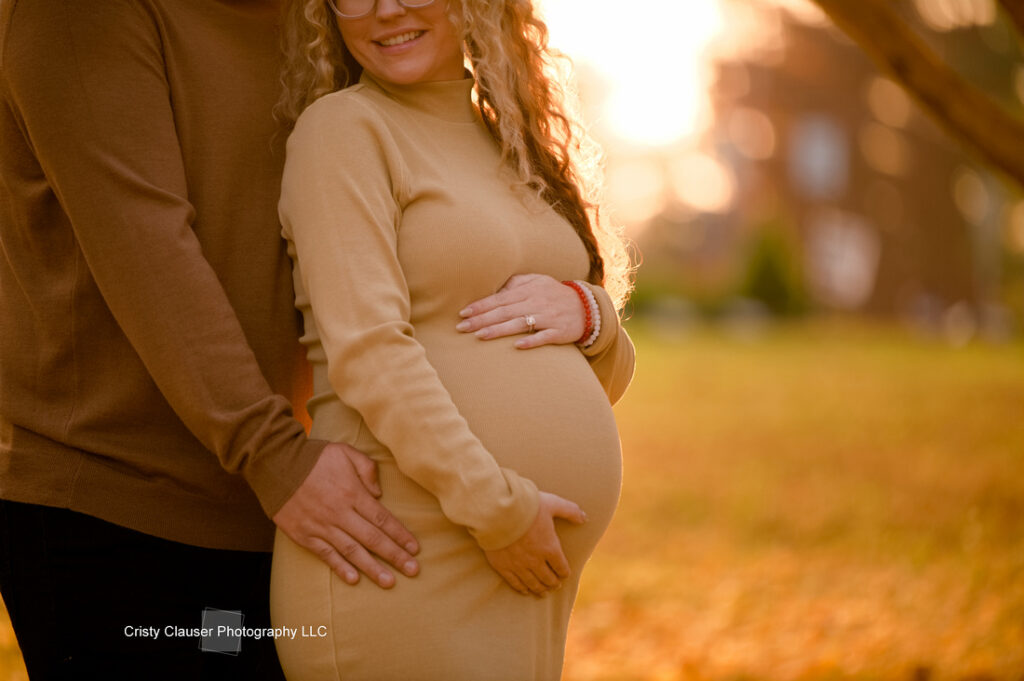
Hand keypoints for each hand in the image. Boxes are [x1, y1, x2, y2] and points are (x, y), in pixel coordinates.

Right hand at [273, 443, 419, 587]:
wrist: (275, 463)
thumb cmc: (314, 457)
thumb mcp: (345, 452)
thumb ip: (367, 469)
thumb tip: (379, 494)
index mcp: (353, 493)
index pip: (383, 519)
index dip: (400, 535)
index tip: (415, 549)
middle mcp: (340, 512)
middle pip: (373, 538)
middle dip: (395, 556)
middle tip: (412, 570)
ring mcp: (321, 526)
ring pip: (352, 551)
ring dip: (372, 568)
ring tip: (389, 582)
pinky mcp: (304, 535)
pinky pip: (326, 554)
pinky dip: (340, 568)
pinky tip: (354, 580)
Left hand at [457, 274, 584, 348]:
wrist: (587, 307)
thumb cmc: (554, 294)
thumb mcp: (537, 281)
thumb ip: (516, 283)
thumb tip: (494, 289)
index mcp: (528, 290)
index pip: (499, 298)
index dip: (480, 306)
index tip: (462, 313)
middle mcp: (536, 302)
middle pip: (504, 311)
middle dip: (482, 319)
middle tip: (462, 327)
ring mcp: (548, 317)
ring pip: (519, 324)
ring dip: (498, 330)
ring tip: (479, 336)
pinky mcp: (559, 332)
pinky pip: (544, 337)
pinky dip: (531, 341)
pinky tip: (517, 346)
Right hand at [483, 491, 585, 595]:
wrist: (497, 511)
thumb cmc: (527, 505)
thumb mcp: (552, 503)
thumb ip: (570, 511)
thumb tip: (585, 518)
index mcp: (550, 547)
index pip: (561, 568)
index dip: (564, 573)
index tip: (564, 574)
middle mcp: (536, 560)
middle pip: (548, 579)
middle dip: (554, 583)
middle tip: (555, 585)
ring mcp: (519, 565)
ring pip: (533, 584)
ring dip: (540, 589)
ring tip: (543, 592)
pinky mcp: (503, 566)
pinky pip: (515, 583)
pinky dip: (522, 588)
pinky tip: (525, 590)